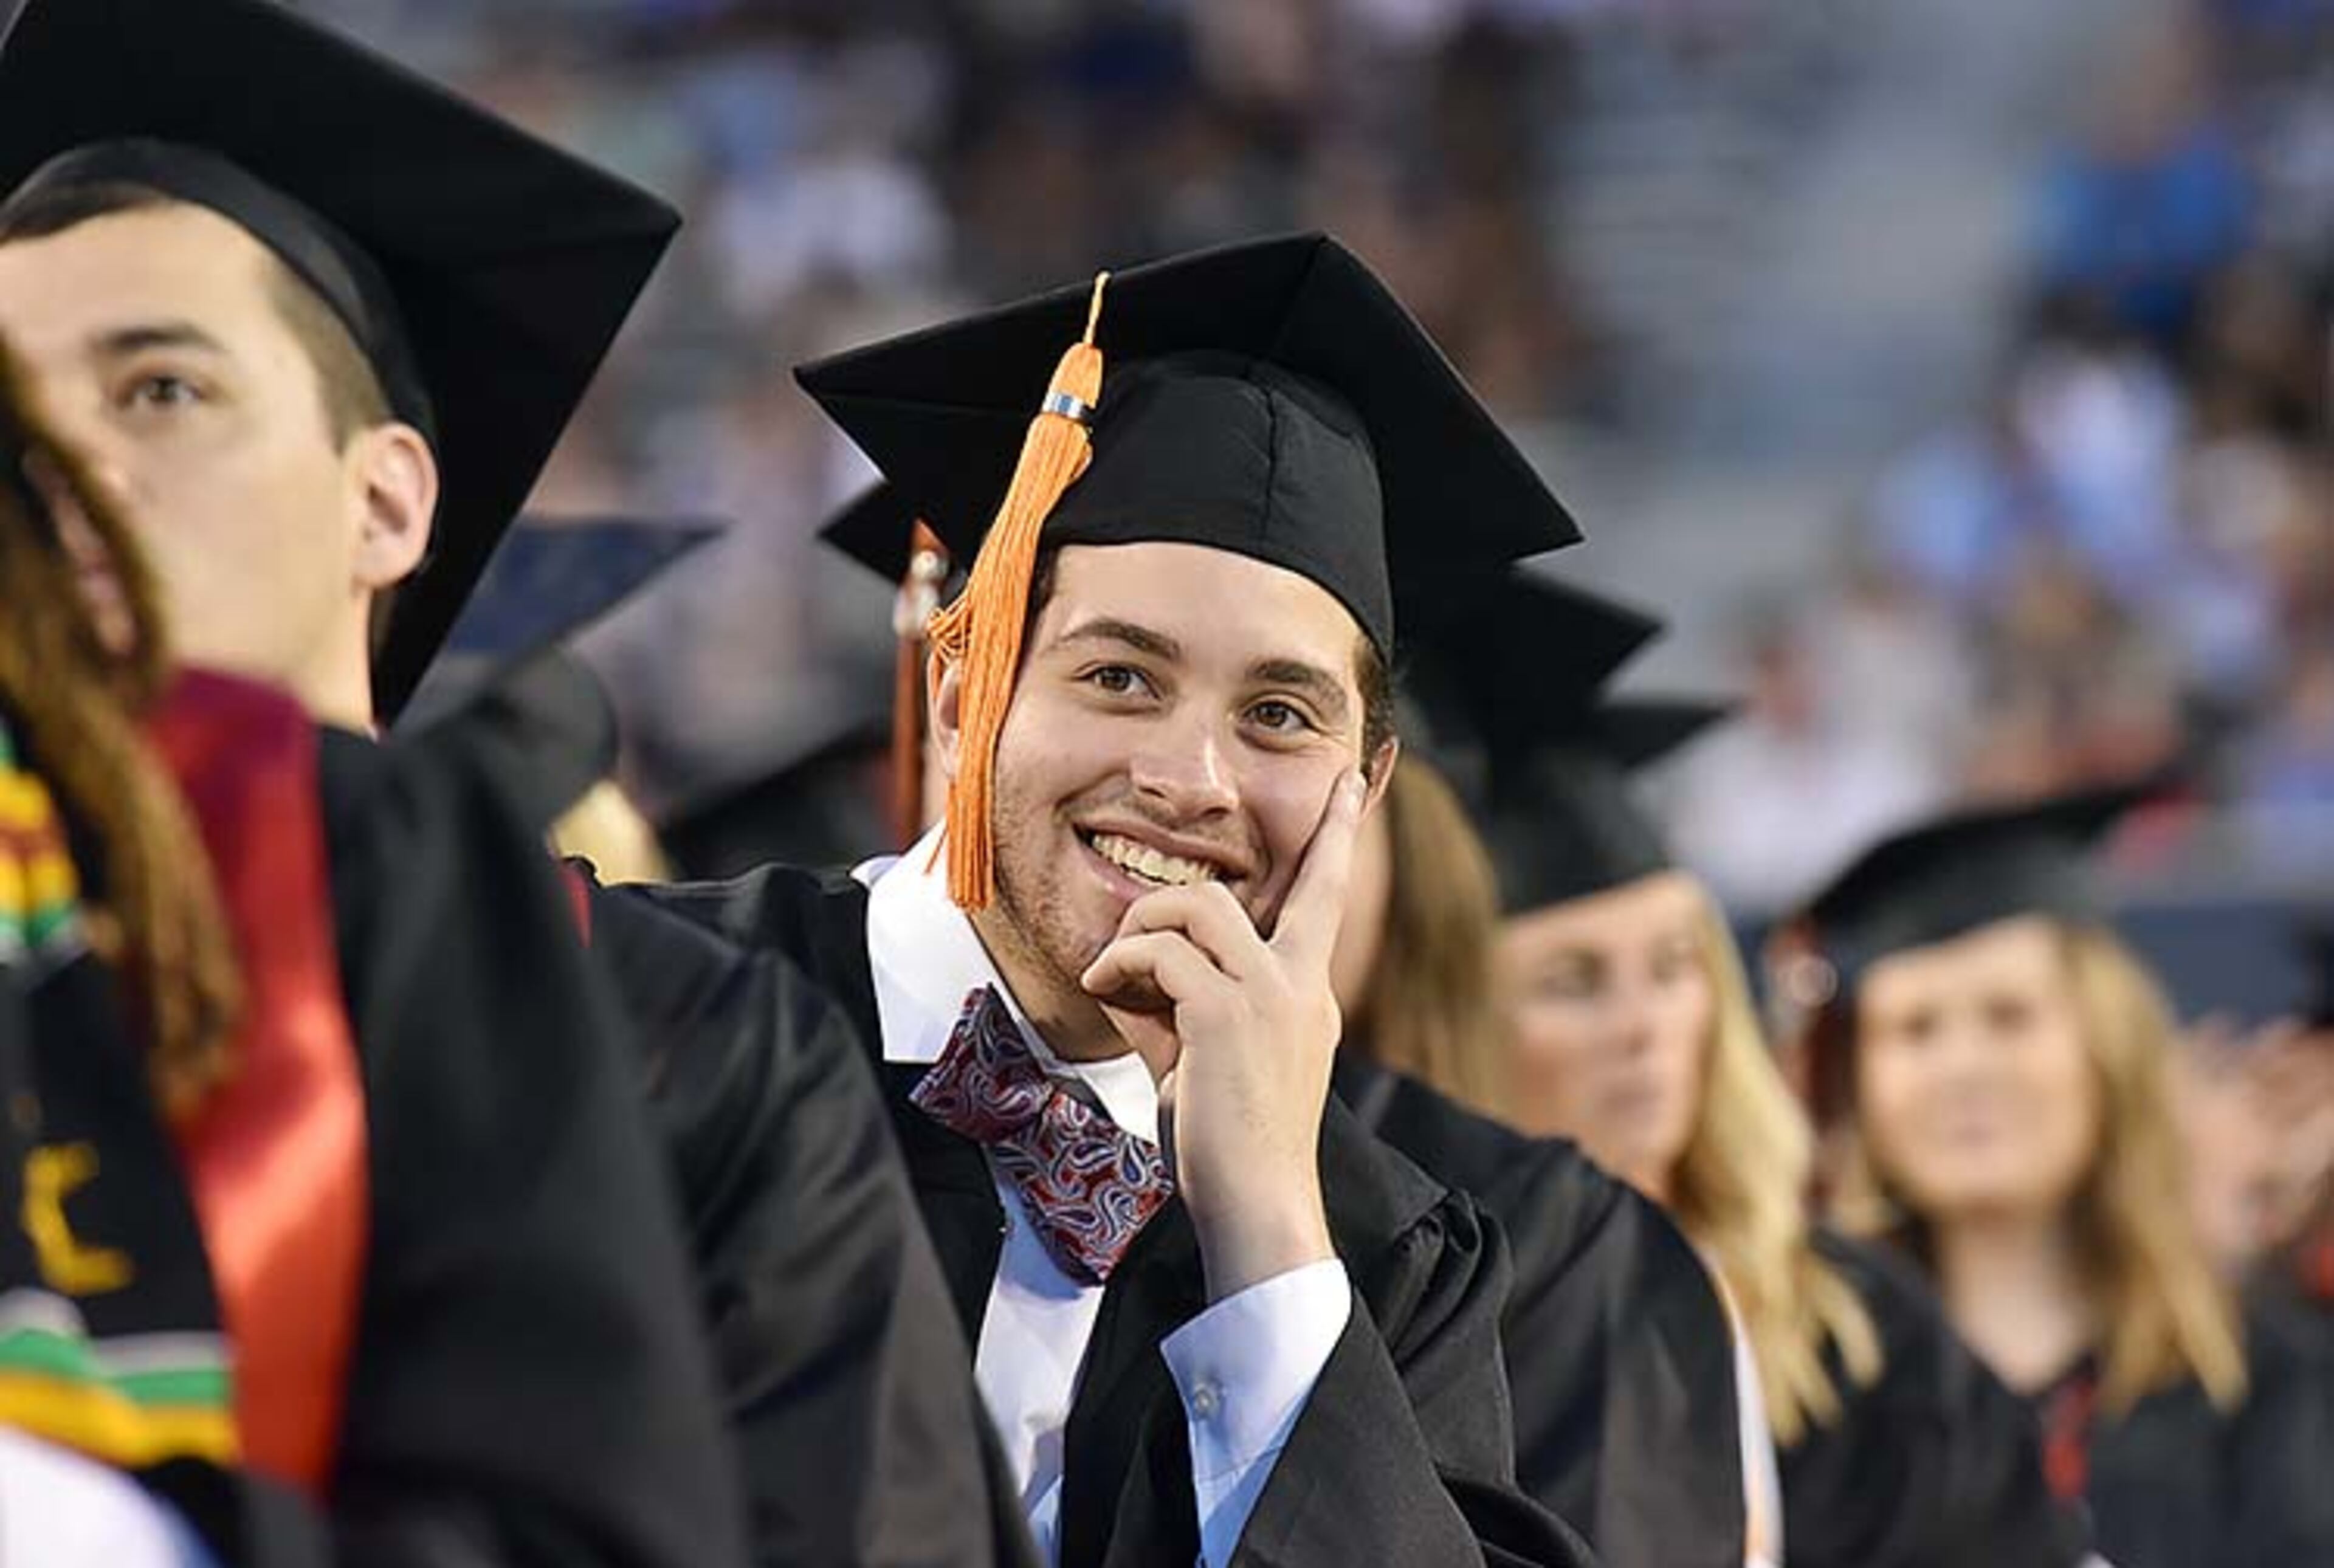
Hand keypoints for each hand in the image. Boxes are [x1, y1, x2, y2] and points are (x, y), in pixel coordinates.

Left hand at [1080, 771, 1366, 1299]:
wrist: (1256, 1207)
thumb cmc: (1229, 1148)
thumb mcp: (1202, 1061)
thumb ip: (1175, 1008)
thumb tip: (1126, 972)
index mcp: (1305, 993)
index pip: (1325, 893)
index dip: (1336, 829)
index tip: (1348, 772)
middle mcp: (1298, 984)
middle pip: (1232, 889)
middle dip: (1166, 900)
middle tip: (1121, 939)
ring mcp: (1269, 997)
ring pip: (1194, 907)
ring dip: (1138, 935)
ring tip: (1111, 981)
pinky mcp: (1229, 1016)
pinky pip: (1162, 956)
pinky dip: (1122, 967)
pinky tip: (1103, 993)